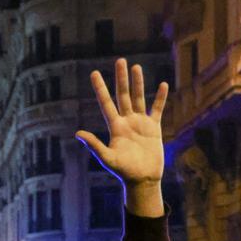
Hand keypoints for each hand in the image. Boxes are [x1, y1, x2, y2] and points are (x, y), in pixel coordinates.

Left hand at [76, 59, 167, 215]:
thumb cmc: (124, 171)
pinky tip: (162, 85)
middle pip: (123, 95)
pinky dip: (160, 98)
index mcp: (115, 127)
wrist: (143, 180)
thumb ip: (94, 144)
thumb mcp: (107, 158)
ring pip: (139, 98)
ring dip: (138, 83)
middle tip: (120, 60)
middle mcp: (127, 121)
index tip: (94, 73)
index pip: (106, 103)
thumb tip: (78, 133)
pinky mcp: (154, 128)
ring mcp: (140, 123)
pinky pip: (157, 109)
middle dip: (121, 78)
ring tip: (136, 67)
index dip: (100, 88)